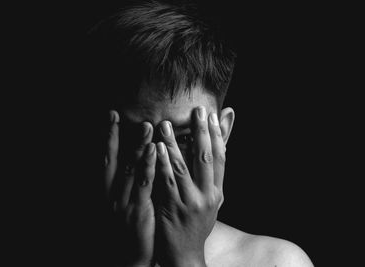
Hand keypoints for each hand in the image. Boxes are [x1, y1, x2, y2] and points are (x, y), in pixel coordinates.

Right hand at [103, 110, 156, 266]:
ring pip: (129, 168)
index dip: (107, 137)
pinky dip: (148, 165)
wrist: (127, 258)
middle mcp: (111, 194)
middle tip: (116, 113)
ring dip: (137, 145)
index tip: (111, 116)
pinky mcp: (137, 210)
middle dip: (114, 136)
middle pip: (111, 159)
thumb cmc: (128, 229)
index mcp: (107, 191)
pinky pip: (144, 184)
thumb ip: (126, 183)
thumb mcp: (122, 205)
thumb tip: (132, 160)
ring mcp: (123, 202)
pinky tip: (155, 150)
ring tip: (146, 125)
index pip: (106, 159)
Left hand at [154, 106, 224, 266]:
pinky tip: (155, 149)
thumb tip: (218, 153)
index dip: (218, 135)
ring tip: (166, 125)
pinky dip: (161, 163)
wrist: (185, 255)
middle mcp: (208, 196)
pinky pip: (166, 182)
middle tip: (196, 110)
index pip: (221, 158)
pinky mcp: (173, 209)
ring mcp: (191, 203)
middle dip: (201, 132)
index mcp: (217, 192)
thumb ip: (210, 177)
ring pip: (183, 167)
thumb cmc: (196, 224)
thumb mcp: (210, 201)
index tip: (212, 115)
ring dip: (174, 144)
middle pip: (206, 158)